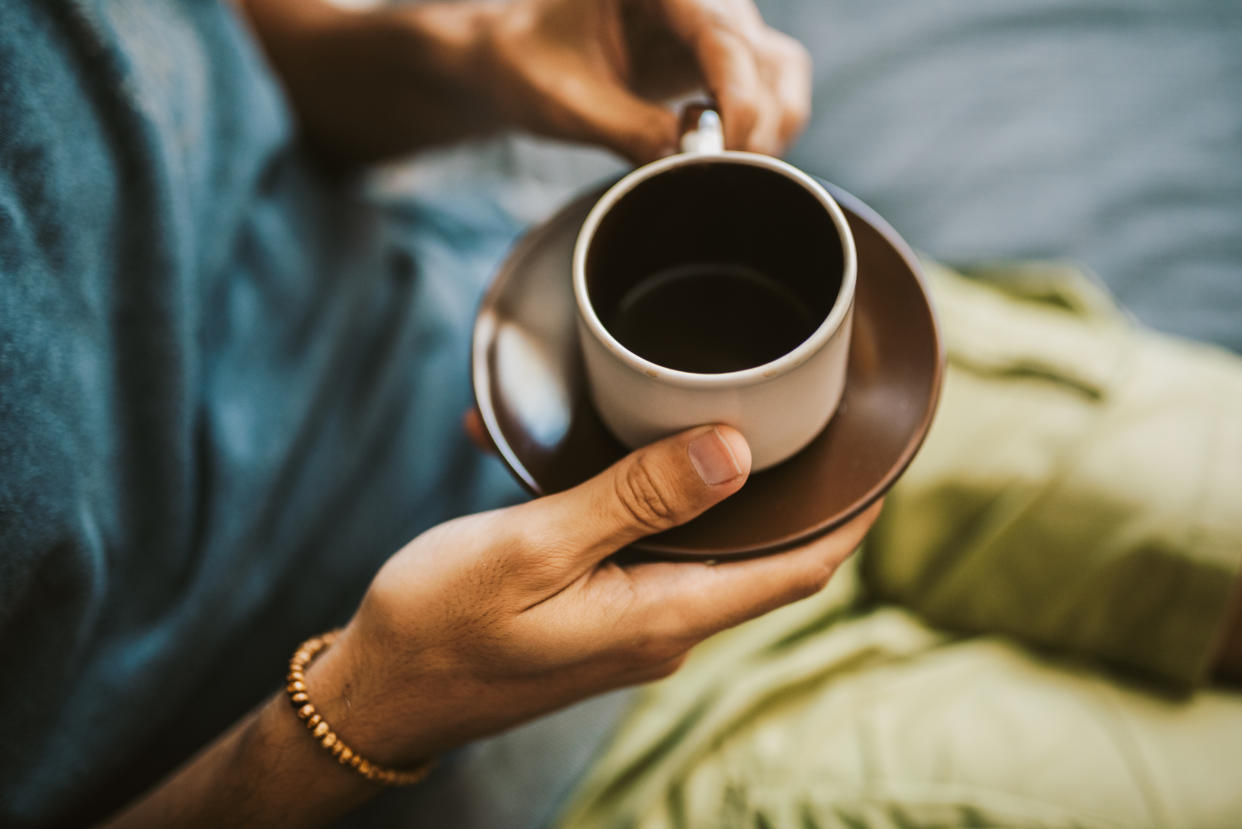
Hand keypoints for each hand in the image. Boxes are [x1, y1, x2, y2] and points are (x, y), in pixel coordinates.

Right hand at [309, 426, 880, 765]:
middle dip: (791, 485)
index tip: (885, 455)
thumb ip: (636, 499)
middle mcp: (662, 626)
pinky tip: (576, 451)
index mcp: (663, 615)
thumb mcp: (535, 548)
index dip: (854, 514)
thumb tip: (735, 453)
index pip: (801, 568)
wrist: (374, 694)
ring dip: (698, 480)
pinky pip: (637, 546)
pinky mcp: (595, 615)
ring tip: (695, 406)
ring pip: (698, 543)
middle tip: (807, 406)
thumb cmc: (440, 624)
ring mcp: (629, 624)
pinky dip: (628, 496)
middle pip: (761, 553)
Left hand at [478, 0, 812, 160]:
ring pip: (781, 71)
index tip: (726, 152)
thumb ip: (627, 129)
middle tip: (725, 174)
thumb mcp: (566, 100)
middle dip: (758, 122)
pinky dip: (761, 128)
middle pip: (766, 57)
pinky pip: (767, 88)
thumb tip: (689, 169)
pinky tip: (722, 155)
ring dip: (771, 126)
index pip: (723, 35)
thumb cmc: (527, 63)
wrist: (517, 57)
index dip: (739, 98)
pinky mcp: (716, 58)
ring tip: (728, 169)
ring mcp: (713, 26)